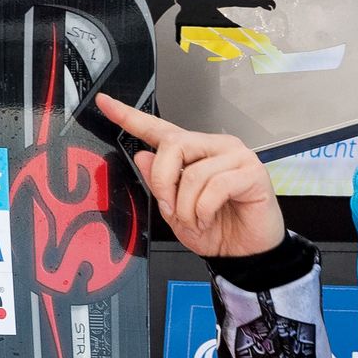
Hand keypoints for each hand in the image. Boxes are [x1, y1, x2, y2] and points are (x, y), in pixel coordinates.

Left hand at [94, 93, 285, 257]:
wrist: (245, 254)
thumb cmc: (216, 230)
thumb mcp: (176, 213)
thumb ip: (159, 185)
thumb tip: (143, 157)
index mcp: (193, 153)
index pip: (159, 129)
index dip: (130, 116)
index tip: (104, 103)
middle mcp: (214, 147)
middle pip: (174, 145)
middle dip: (163, 182)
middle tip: (170, 209)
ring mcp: (235, 156)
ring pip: (194, 173)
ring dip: (187, 207)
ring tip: (196, 222)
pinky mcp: (252, 172)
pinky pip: (216, 186)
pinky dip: (204, 211)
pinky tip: (209, 220)